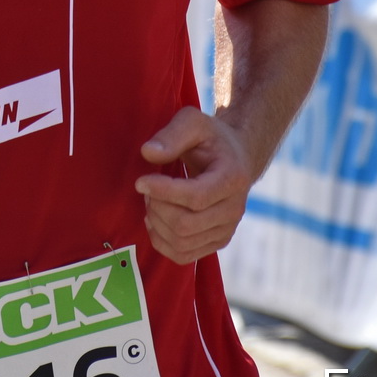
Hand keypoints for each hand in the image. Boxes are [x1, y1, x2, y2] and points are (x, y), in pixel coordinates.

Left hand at [135, 106, 256, 264]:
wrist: (235, 158)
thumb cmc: (210, 138)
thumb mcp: (193, 122)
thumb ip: (171, 134)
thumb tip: (148, 154)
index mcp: (233, 178)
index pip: (196, 197)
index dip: (163, 192)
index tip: (140, 181)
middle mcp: (235, 209)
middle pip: (186, 224)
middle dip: (157, 207)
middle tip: (146, 188)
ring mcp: (227, 230)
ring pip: (182, 242)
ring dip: (157, 223)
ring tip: (151, 200)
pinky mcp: (216, 242)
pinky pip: (183, 255)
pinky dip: (161, 241)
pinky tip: (156, 219)